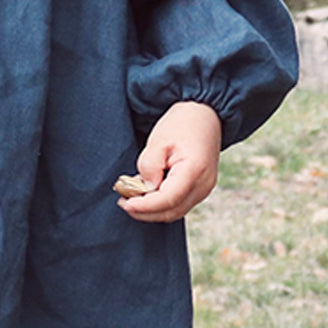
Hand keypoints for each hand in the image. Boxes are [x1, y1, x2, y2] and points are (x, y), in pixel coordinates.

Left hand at [118, 101, 220, 222]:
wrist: (205, 116)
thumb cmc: (182, 124)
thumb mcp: (159, 139)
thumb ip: (150, 164)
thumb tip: (146, 187)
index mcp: (194, 171)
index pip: (168, 199)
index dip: (145, 206)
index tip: (125, 203)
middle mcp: (203, 185)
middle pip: (171, 211)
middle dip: (145, 212)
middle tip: (123, 202)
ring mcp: (203, 189)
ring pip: (175, 211)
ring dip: (152, 210)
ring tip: (130, 198)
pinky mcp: (199, 188)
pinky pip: (178, 204)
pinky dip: (160, 204)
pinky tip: (145, 194)